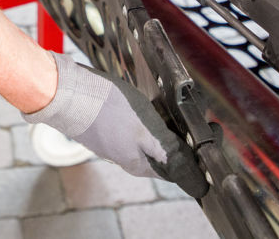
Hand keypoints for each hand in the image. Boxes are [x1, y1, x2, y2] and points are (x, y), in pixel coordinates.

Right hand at [23, 52, 206, 196]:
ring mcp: (120, 140)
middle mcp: (131, 157)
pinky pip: (140, 124)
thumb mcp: (148, 132)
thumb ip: (174, 155)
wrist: (66, 92)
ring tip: (180, 104)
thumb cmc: (106, 110)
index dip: (201, 155)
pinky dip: (153, 114)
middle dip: (188, 135)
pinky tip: (154, 99)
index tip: (213, 133)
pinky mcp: (111, 124)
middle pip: (170, 152)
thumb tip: (198, 186)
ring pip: (155, 136)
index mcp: (142, 164)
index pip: (182, 170)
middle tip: (199, 114)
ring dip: (170, 122)